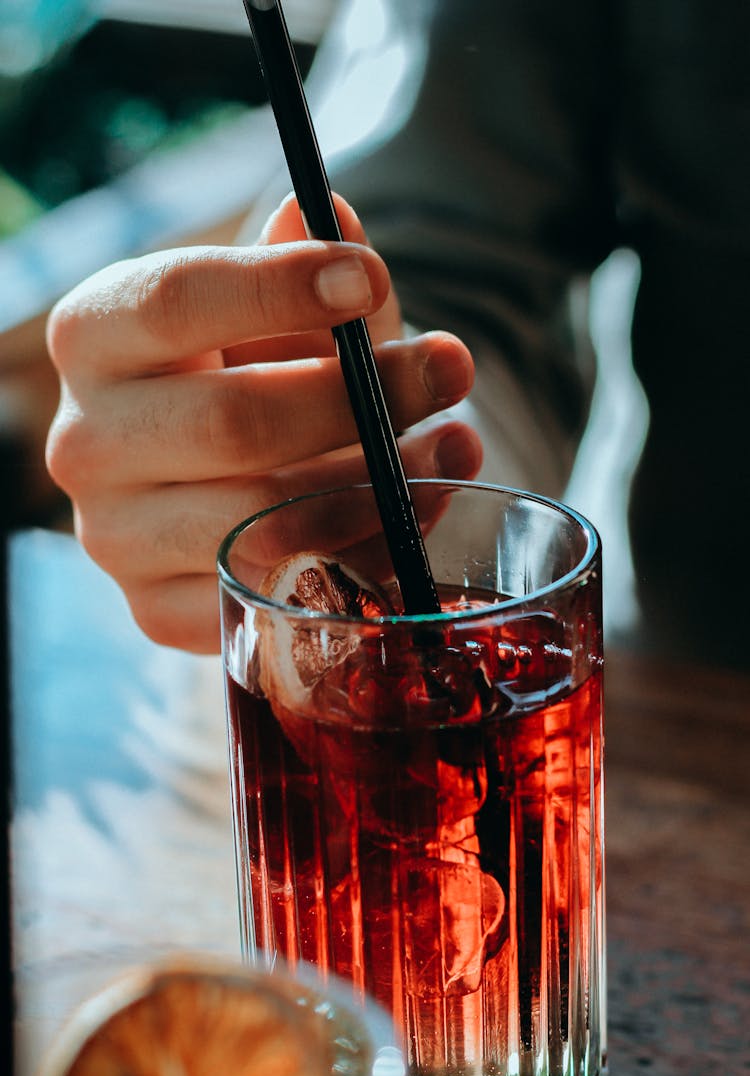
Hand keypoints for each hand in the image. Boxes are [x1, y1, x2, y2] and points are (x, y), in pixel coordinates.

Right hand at [46, 195, 479, 652]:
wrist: (221, 477)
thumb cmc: (254, 371)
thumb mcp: (279, 308)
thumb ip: (303, 260)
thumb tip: (334, 215)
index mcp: (95, 337)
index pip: (175, 303)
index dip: (280, 290)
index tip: (372, 280)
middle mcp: (83, 442)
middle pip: (233, 423)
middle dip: (361, 399)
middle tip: (451, 370)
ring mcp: (114, 538)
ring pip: (261, 522)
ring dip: (377, 488)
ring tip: (454, 448)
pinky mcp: (156, 612)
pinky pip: (270, 598)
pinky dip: (357, 566)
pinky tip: (410, 524)